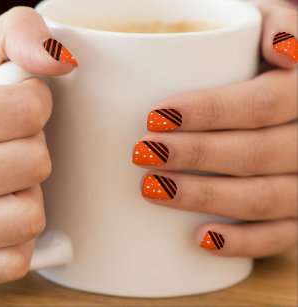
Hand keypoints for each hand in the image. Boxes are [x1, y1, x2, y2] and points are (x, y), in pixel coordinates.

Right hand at [0, 7, 76, 284]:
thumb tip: (62, 59)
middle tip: (8, 145)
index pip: (27, 110)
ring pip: (29, 215)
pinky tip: (0, 215)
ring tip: (2, 184)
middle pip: (35, 163)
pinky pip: (16, 257)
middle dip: (31, 150)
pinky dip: (17, 240)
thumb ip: (23, 38)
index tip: (24, 104)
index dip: (36, 105)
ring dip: (25, 197)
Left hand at [133, 3, 296, 256]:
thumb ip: (278, 20)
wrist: (287, 107)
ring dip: (205, 197)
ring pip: (263, 197)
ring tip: (153, 189)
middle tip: (143, 152)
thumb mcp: (270, 28)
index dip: (210, 111)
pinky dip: (243, 242)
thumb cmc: (266, 64)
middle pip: (256, 153)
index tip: (156, 117)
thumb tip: (280, 45)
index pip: (262, 103)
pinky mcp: (297, 216)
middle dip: (195, 155)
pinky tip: (202, 238)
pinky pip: (280, 236)